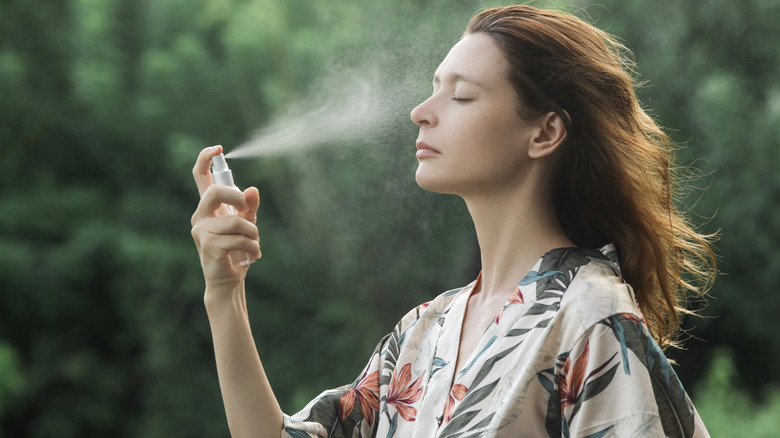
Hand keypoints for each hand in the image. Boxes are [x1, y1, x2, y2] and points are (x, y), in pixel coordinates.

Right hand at [191, 145, 260, 292]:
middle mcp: (200, 216)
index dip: (205, 159)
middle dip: (237, 199)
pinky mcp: (208, 246)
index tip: (218, 148)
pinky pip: (238, 239)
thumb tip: (252, 189)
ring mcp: (202, 231)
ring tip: (255, 245)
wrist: (228, 280)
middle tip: (248, 211)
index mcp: (208, 208)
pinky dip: (252, 247)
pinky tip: (253, 256)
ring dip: (252, 233)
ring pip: (235, 221)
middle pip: (214, 193)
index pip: (200, 177)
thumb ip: (249, 206)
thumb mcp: (247, 224)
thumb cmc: (236, 250)